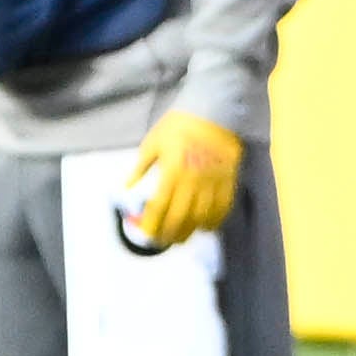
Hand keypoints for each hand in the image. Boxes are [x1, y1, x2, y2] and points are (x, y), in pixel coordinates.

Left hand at [125, 112, 243, 246]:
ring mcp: (212, 184)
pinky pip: (223, 209)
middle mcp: (192, 182)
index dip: (153, 223)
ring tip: (182, 238)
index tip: (147, 233)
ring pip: (202, 217)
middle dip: (170, 233)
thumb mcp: (152, 142)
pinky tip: (206, 228)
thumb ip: (140, 167)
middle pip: (181, 217)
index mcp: (172, 172)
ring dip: (191, 231)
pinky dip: (214, 222)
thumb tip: (128, 186)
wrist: (214, 113)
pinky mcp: (228, 182)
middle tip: (163, 242)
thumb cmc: (179, 126)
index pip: (160, 206)